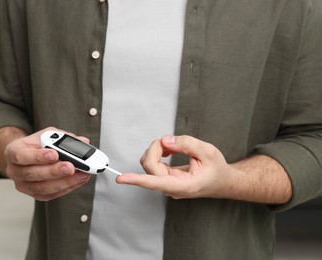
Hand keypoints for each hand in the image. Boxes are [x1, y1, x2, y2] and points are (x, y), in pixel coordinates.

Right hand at [4, 128, 90, 200]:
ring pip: (43, 188)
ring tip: (80, 175)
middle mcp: (15, 171)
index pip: (21, 156)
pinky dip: (67, 188)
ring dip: (64, 182)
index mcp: (13, 152)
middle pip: (33, 174)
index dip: (38, 156)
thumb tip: (83, 141)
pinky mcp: (35, 194)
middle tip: (71, 167)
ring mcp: (24, 185)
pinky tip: (78, 181)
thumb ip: (63, 138)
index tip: (54, 154)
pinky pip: (51, 194)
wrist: (26, 157)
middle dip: (54, 171)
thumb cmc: (36, 145)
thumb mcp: (47, 135)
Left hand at [116, 135, 232, 199]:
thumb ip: (186, 144)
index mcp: (184, 185)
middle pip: (149, 166)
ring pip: (148, 164)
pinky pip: (152, 164)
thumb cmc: (217, 169)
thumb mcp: (208, 151)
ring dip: (156, 150)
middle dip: (155, 149)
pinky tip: (169, 151)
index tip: (121, 179)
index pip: (156, 182)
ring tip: (173, 147)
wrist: (222, 181)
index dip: (137, 180)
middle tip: (170, 142)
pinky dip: (158, 153)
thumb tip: (165, 141)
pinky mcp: (164, 179)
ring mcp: (166, 184)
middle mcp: (171, 188)